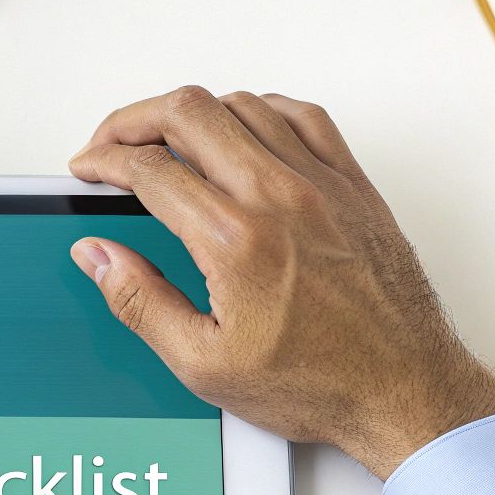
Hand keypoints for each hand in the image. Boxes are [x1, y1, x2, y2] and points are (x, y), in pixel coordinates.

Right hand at [67, 89, 494, 478]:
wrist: (405, 391)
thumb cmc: (320, 382)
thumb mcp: (203, 363)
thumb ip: (140, 301)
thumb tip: (99, 258)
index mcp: (235, 241)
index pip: (149, 169)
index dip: (103, 160)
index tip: (89, 169)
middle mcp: (278, 197)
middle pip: (188, 113)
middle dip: (133, 120)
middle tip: (113, 143)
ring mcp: (321, 183)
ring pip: (241, 104)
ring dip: (192, 112)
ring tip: (168, 137)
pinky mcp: (353, 185)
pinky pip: (302, 115)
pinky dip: (259, 109)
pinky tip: (243, 127)